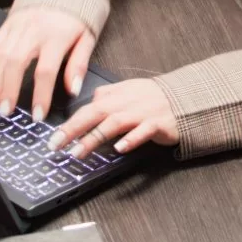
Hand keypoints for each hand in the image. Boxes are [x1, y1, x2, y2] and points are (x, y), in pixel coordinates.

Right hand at [0, 6, 95, 120]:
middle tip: (6, 111)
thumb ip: (79, 64)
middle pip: (16, 63)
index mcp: (56, 36)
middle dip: (9, 90)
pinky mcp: (7, 24)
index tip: (37, 115)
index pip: (45, 71)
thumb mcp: (87, 37)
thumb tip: (74, 89)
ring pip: (1, 55)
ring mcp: (17, 26)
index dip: (41, 95)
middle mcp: (34, 31)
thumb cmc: (77, 15)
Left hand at [49, 78, 179, 158]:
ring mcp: (144, 112)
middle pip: (97, 113)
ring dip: (95, 137)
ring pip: (115, 123)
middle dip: (74, 129)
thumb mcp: (130, 90)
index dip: (69, 121)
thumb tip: (89, 100)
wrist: (187, 98)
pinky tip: (120, 149)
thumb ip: (109, 94)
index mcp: (120, 93)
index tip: (53, 137)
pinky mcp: (160, 123)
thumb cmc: (156, 98)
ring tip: (79, 151)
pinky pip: (144, 131)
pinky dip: (131, 139)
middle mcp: (129, 101)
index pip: (89, 106)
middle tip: (56, 145)